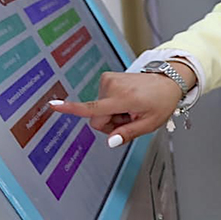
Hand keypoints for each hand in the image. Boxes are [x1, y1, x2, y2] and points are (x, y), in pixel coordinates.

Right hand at [49, 64, 194, 146]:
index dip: (71, 109)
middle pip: (96, 118)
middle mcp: (113, 87)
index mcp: (123, 99)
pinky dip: (113, 103)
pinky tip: (127, 101)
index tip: (53, 105)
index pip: (93, 109)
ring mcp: (109, 80)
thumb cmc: (161, 101)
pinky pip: (101, 100)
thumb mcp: (150, 123)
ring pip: (98, 109)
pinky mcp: (107, 78)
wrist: (167, 80)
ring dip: (114, 113)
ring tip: (132, 107)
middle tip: (130, 117)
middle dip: (110, 123)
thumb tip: (110, 141)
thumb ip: (128, 133)